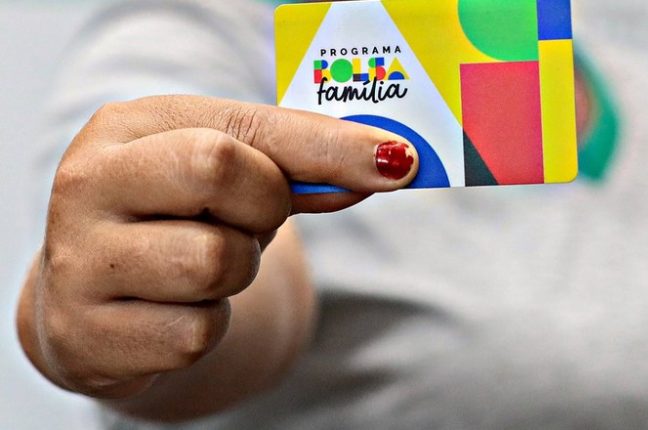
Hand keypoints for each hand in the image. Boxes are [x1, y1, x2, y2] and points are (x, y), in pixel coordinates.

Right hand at [17, 95, 417, 398]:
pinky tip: (176, 307)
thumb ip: (298, 163)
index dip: (326, 146)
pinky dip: (208, 323)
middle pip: (219, 174)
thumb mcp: (225, 172)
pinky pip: (196, 333)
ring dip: (236, 270)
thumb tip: (388, 164)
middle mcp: (87, 185)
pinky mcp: (89, 337)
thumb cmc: (175, 216)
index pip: (241, 131)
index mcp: (126, 129)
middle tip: (248, 218)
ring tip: (204, 261)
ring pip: (214, 263)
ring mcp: (80, 264)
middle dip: (262, 206)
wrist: (97, 293)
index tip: (396, 161)